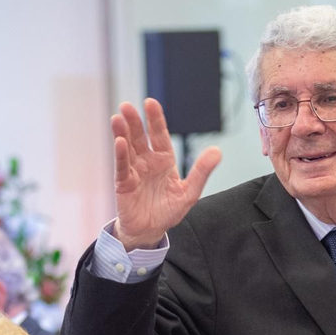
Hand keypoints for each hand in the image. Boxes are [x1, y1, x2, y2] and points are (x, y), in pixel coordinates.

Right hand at [111, 98, 221, 250]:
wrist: (150, 231)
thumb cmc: (168, 211)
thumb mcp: (189, 192)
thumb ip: (202, 171)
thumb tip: (217, 151)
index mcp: (164, 161)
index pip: (159, 136)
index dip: (155, 120)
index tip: (150, 103)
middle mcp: (147, 162)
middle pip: (140, 137)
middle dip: (135, 122)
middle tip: (127, 106)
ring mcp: (134, 171)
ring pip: (127, 148)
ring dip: (122, 133)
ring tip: (118, 118)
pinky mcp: (124, 183)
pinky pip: (122, 166)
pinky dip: (120, 154)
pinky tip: (119, 142)